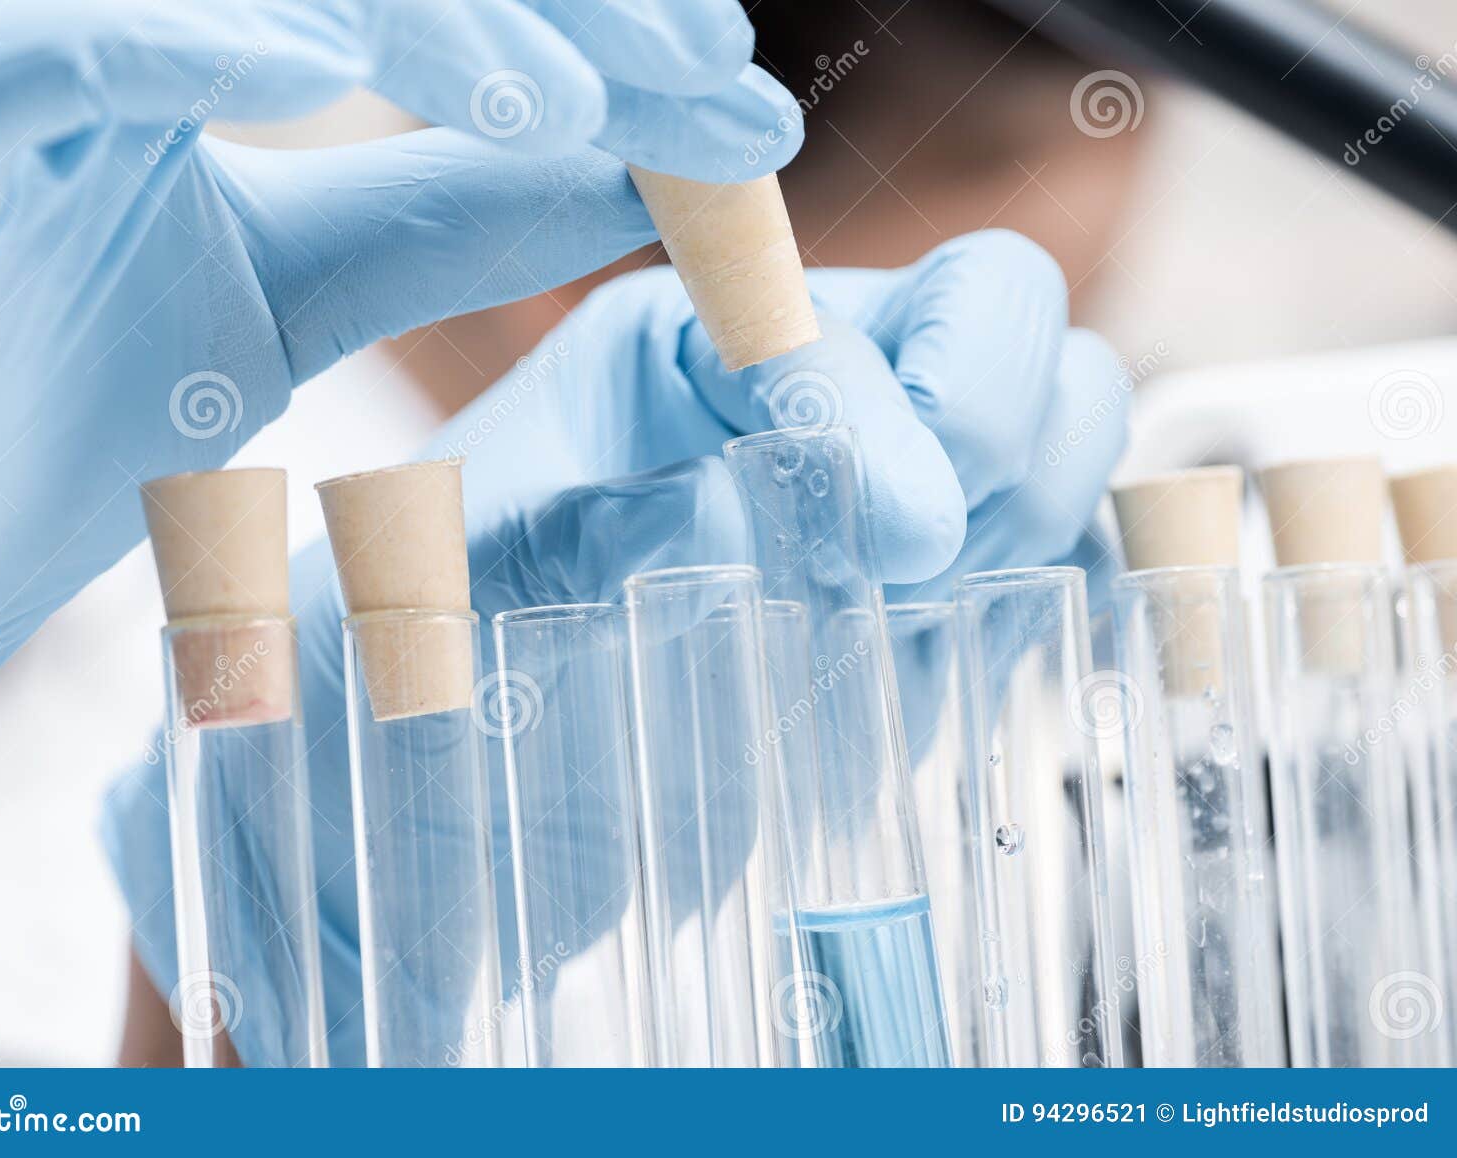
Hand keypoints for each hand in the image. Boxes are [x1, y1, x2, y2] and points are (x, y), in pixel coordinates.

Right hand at [0, 0, 801, 815]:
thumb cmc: (57, 429)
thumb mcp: (287, 303)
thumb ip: (437, 224)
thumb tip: (621, 166)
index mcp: (201, 54)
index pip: (427, 5)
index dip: (592, 28)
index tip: (734, 96)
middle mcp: (110, 26)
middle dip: (555, 11)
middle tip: (707, 79)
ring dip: (422, 23)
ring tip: (569, 104)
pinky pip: (36, 52)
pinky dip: (172, 48)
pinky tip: (317, 69)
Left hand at [105, 229, 1130, 1064]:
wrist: (431, 829)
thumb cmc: (411, 704)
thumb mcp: (452, 606)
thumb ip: (590, 535)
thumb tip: (764, 499)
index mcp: (665, 358)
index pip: (839, 309)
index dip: (889, 407)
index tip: (895, 541)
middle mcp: (778, 402)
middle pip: (991, 311)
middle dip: (1002, 425)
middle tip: (934, 559)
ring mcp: (859, 498)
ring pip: (1055, 414)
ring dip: (1045, 501)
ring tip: (945, 609)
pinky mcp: (906, 603)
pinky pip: (1057, 543)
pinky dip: (1071, 578)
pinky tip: (994, 648)